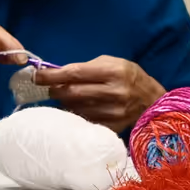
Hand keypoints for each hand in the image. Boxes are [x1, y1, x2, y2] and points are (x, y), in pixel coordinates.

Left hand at [30, 56, 163, 132]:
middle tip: (48, 88)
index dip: (52, 75)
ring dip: (64, 103)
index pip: (74, 73)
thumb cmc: (128, 77)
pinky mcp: (113, 126)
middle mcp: (114, 92)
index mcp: (113, 72)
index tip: (36, 76)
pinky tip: (76, 109)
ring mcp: (114, 112)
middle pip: (72, 93)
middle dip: (55, 90)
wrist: (153, 101)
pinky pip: (85, 121)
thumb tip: (56, 73)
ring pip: (76, 108)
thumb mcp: (111, 63)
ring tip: (64, 97)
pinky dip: (76, 115)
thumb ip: (85, 67)